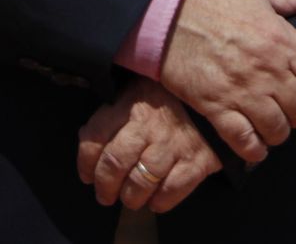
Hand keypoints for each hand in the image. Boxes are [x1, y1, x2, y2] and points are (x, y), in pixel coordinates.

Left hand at [77, 80, 221, 212]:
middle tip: (105, 195)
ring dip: (131, 197)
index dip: (85, 163)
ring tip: (131, 198)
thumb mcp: (132, 95)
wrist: (210, 98)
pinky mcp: (198, 160)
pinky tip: (155, 198)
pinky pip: (172, 190)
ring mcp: (175, 143)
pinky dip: (160, 201)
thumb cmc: (162, 100)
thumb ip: (109, 116)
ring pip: (141, 180)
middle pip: (116, 162)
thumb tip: (87, 143)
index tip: (88, 176)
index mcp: (130, 104)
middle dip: (105, 186)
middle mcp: (151, 123)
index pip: (95, 137)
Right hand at [157, 0, 295, 164]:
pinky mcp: (215, 107)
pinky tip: (256, 145)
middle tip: (292, 107)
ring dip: (280, 131)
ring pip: (277, 129)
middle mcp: (266, 69)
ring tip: (274, 124)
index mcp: (280, 39)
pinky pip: (244, 141)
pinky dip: (254, 150)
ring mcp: (241, 91)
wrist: (165, 11)